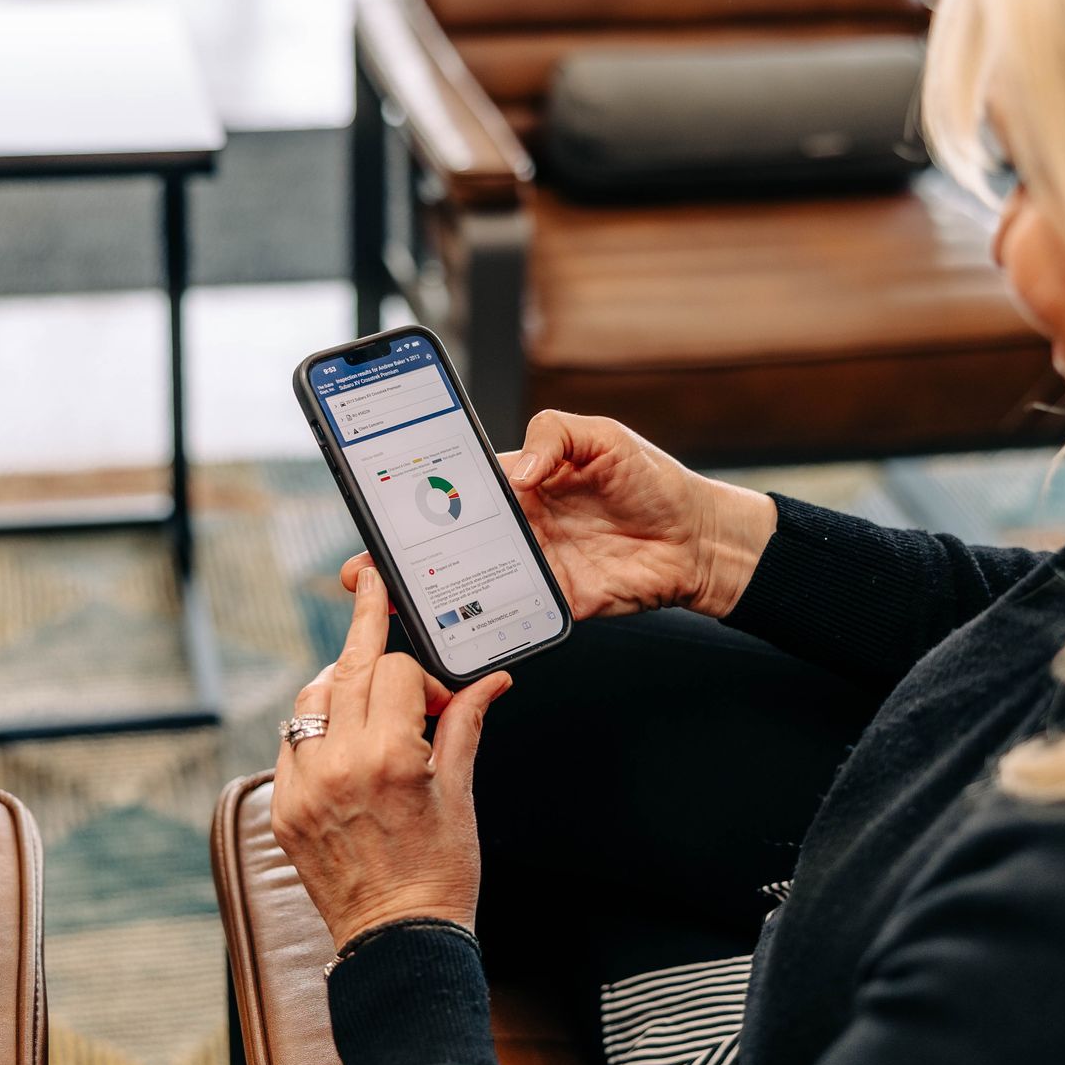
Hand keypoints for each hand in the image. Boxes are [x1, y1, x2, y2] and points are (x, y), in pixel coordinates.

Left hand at [271, 567, 514, 948]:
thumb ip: (465, 724)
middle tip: (371, 591)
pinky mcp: (284, 808)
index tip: (439, 690)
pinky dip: (315, 726)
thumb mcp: (460, 792)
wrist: (399, 939)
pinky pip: (291, 742)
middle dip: (365, 631)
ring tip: (367, 691)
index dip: (422, 672)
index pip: (396, 669)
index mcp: (390, 757)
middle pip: (347, 668)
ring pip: (310, 697)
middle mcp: (339, 765)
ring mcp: (304, 787)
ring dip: (338, 681)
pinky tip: (342, 735)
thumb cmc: (439, 873)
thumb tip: (489, 681)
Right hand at [341, 411, 776, 619]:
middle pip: (445, 540)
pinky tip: (451, 630)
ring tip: (391, 601)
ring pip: (466, 581)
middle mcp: (516, 525)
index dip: (414, 494)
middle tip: (365, 566)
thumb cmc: (651, 480)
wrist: (698, 538)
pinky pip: (508, 615)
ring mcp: (530, 566)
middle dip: (399, 553)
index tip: (376, 503)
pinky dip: (478, 624)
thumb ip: (555, 435)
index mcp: (519, 480)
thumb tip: (519, 472)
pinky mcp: (551, 602)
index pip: (454, 485)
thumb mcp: (603, 435)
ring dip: (427, 593)